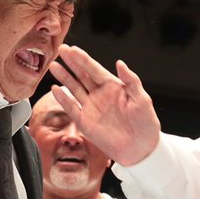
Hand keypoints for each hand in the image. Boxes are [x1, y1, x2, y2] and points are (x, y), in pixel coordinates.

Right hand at [49, 45, 160, 165]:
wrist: (141, 149)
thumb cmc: (145, 123)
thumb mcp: (142, 99)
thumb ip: (131, 80)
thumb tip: (120, 63)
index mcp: (113, 86)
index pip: (95, 69)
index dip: (83, 59)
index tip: (72, 49)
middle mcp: (100, 95)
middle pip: (82, 75)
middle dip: (71, 62)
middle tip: (61, 49)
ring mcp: (91, 108)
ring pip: (74, 88)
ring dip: (64, 77)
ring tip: (54, 66)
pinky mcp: (85, 122)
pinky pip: (71, 108)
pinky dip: (63, 99)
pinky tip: (55, 89)